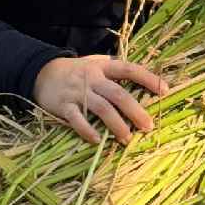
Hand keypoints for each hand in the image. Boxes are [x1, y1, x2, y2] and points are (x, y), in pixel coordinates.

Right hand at [33, 55, 171, 145]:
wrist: (40, 72)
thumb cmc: (75, 70)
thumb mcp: (94, 63)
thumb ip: (115, 70)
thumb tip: (143, 79)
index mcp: (103, 66)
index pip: (129, 69)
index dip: (148, 79)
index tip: (165, 90)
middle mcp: (92, 78)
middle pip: (118, 94)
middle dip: (135, 111)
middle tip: (148, 126)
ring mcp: (78, 92)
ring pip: (101, 109)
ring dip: (117, 125)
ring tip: (128, 139)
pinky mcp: (63, 106)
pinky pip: (77, 120)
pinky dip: (87, 131)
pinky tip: (97, 141)